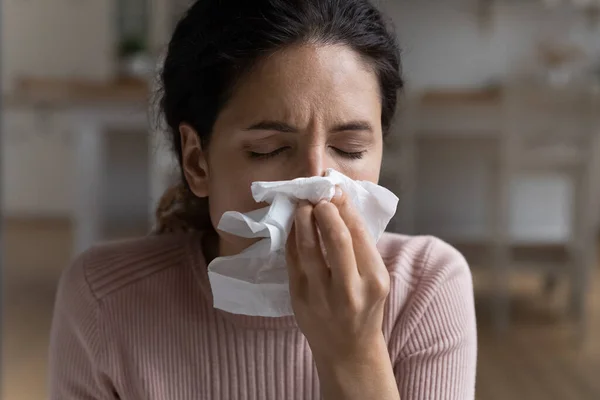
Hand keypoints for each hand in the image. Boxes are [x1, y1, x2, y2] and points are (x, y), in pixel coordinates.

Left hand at [286, 188, 399, 398]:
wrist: (347, 351)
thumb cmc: (364, 308)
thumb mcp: (375, 279)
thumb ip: (360, 246)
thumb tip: (340, 202)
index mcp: (374, 280)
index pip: (359, 234)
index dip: (344, 207)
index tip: (335, 190)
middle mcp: (349, 289)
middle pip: (336, 237)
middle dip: (325, 209)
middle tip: (318, 196)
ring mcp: (321, 296)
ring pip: (308, 247)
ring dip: (304, 219)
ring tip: (303, 205)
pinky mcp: (299, 299)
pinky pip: (292, 259)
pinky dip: (293, 237)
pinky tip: (296, 226)